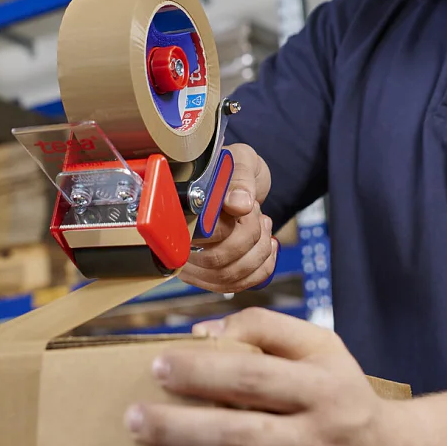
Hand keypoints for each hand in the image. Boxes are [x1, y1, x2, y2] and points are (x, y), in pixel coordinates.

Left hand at [126, 308, 420, 445]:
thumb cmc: (346, 401)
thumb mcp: (323, 349)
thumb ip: (267, 330)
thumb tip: (203, 333)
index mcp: (322, 389)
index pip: (253, 376)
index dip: (202, 371)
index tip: (159, 367)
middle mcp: (321, 441)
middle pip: (241, 434)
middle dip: (180, 428)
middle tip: (135, 421)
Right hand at [178, 143, 275, 292]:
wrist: (239, 181)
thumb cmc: (234, 169)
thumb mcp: (241, 160)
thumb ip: (240, 178)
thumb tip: (238, 204)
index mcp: (179, 210)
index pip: (196, 237)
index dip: (227, 227)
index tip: (244, 206)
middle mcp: (180, 240)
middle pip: (214, 261)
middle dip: (248, 236)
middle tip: (256, 213)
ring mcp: (193, 262)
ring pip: (228, 277)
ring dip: (258, 251)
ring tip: (262, 225)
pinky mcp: (211, 275)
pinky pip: (237, 285)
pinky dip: (262, 268)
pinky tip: (267, 246)